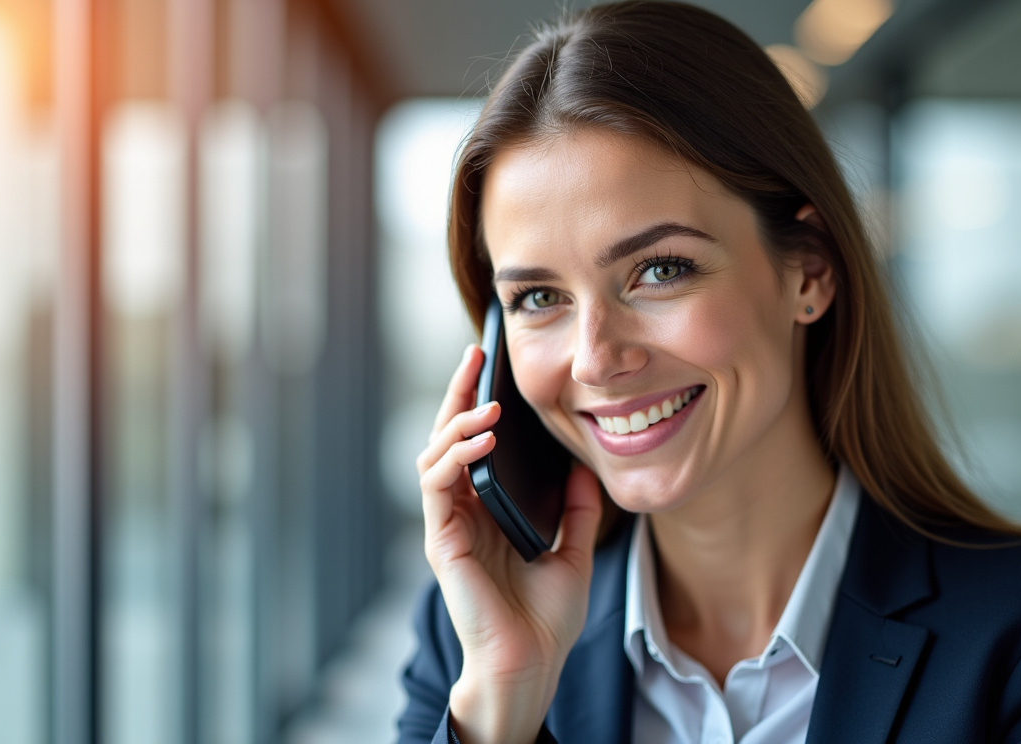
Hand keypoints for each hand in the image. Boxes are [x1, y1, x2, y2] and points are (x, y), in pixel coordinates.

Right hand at [415, 345, 602, 743]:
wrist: (532, 665)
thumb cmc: (546, 620)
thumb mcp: (574, 551)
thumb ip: (577, 510)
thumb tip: (585, 467)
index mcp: (487, 511)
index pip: (474, 445)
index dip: (477, 403)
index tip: (492, 367)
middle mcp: (461, 513)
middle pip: (447, 438)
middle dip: (457, 394)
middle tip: (474, 356)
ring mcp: (448, 526)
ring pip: (434, 455)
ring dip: (457, 423)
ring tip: (487, 404)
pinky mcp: (442, 541)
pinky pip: (437, 485)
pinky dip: (456, 456)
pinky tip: (482, 438)